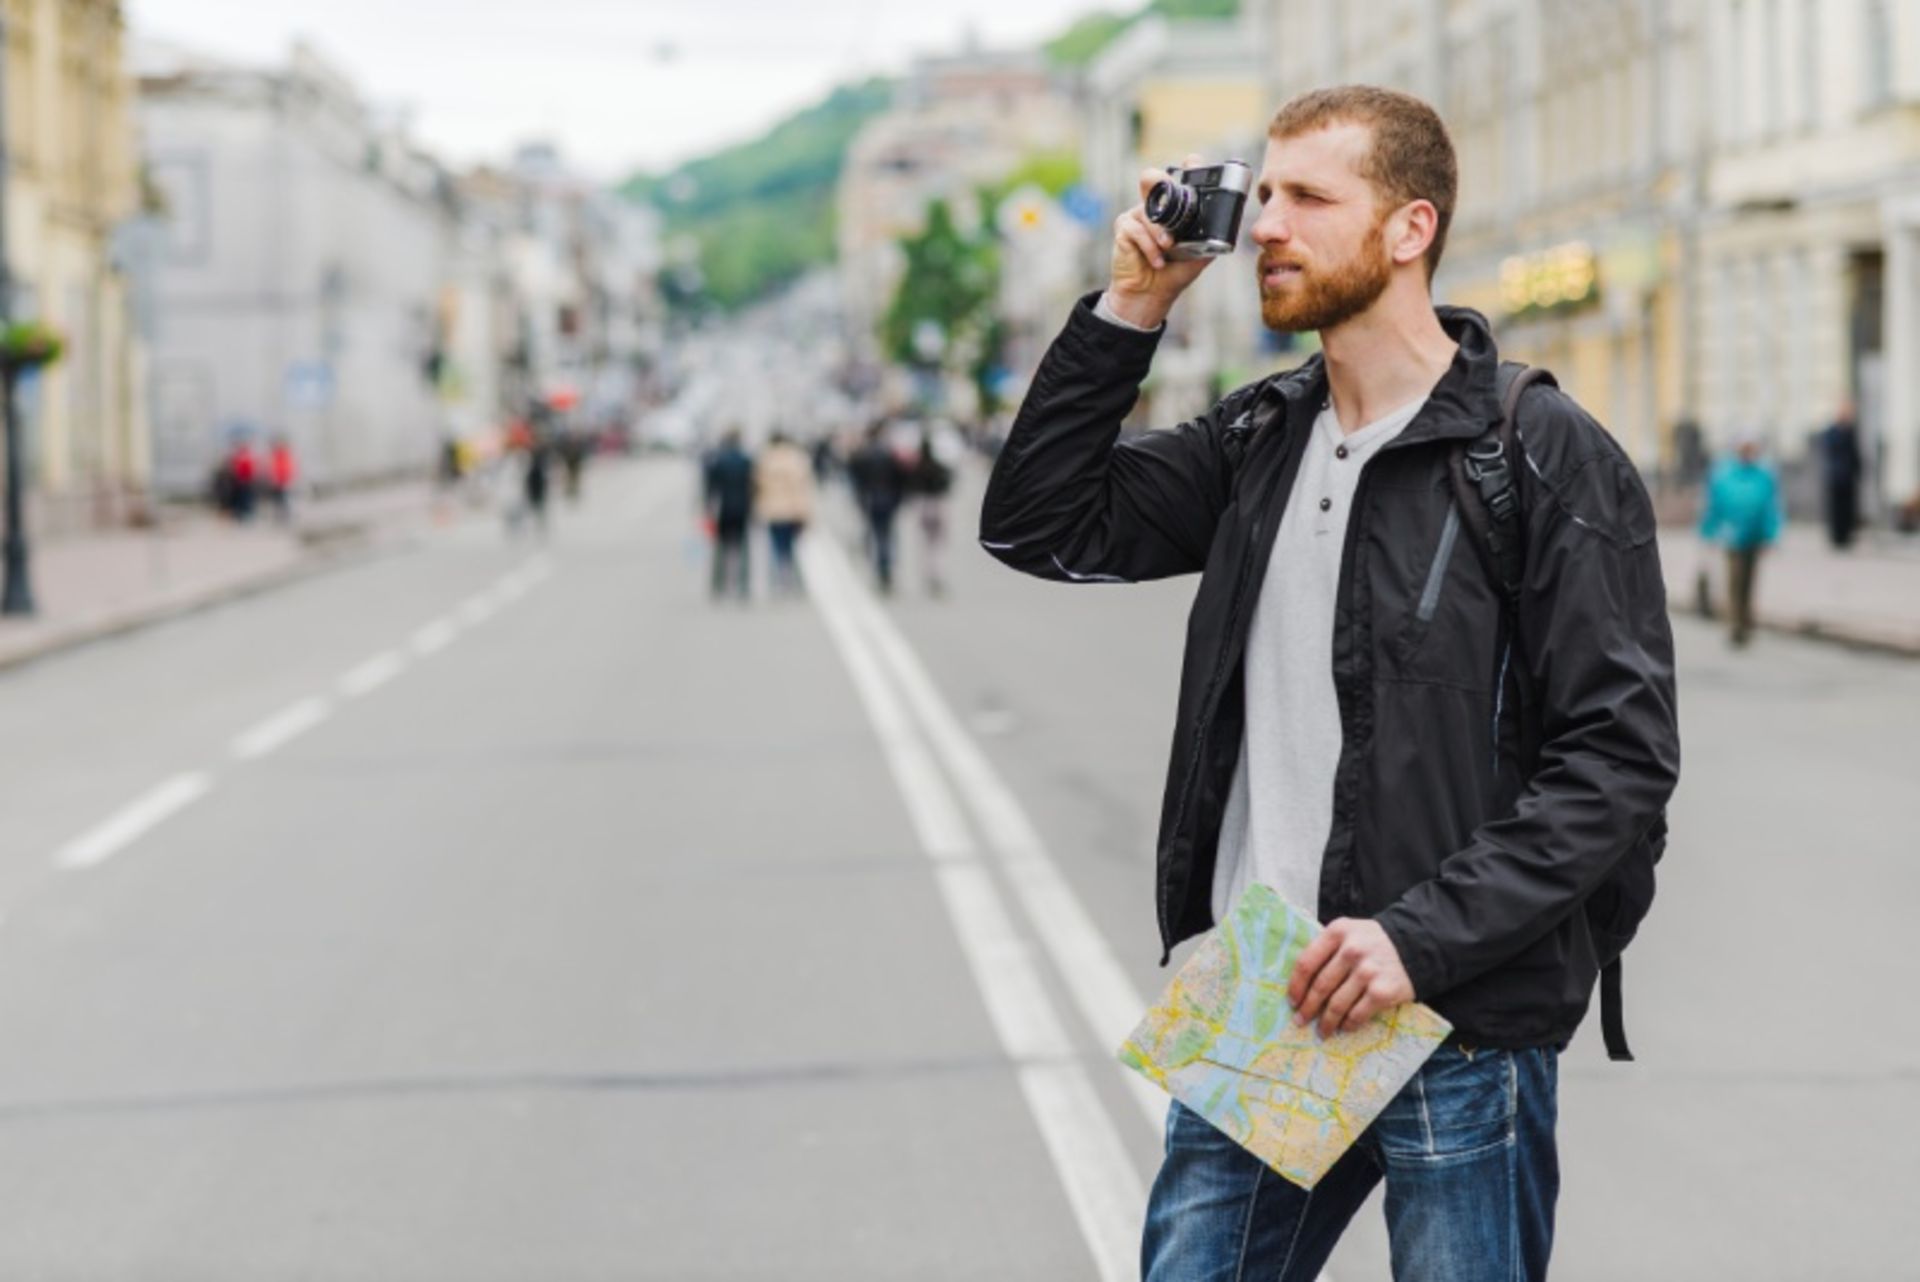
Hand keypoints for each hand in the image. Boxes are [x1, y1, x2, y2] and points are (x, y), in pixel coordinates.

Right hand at [1105, 155, 1214, 327]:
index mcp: (1176, 207)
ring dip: (1160, 231)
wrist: (1152, 295)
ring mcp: (1137, 215)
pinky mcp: (1124, 229)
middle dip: (1161, 182)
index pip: (1181, 176)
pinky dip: (1149, 247)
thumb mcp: (1200, 254)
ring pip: (1148, 210)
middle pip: (1153, 178)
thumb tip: (1226, 226)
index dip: (1187, 167)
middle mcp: (1155, 206)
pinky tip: (1156, 261)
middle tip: (1171, 191)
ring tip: (1168, 248)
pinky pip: (1136, 229)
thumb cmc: (1175, 272)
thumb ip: (1210, 237)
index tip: (1193, 163)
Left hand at [1288, 918, 1415, 1038]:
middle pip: (1320, 986)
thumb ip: (1327, 949)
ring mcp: (1368, 971)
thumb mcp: (1348, 933)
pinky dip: (1348, 1024)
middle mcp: (1351, 950)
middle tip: (1301, 1021)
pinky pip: (1357, 1014)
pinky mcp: (1382, 991)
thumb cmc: (1373, 943)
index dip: (1296, 986)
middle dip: (1308, 1008)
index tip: (1292, 1001)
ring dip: (1327, 1022)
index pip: (1306, 963)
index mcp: (1337, 932)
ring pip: (1337, 1004)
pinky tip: (1344, 1028)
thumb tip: (1300, 984)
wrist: (1416, 947)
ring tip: (1322, 1031)